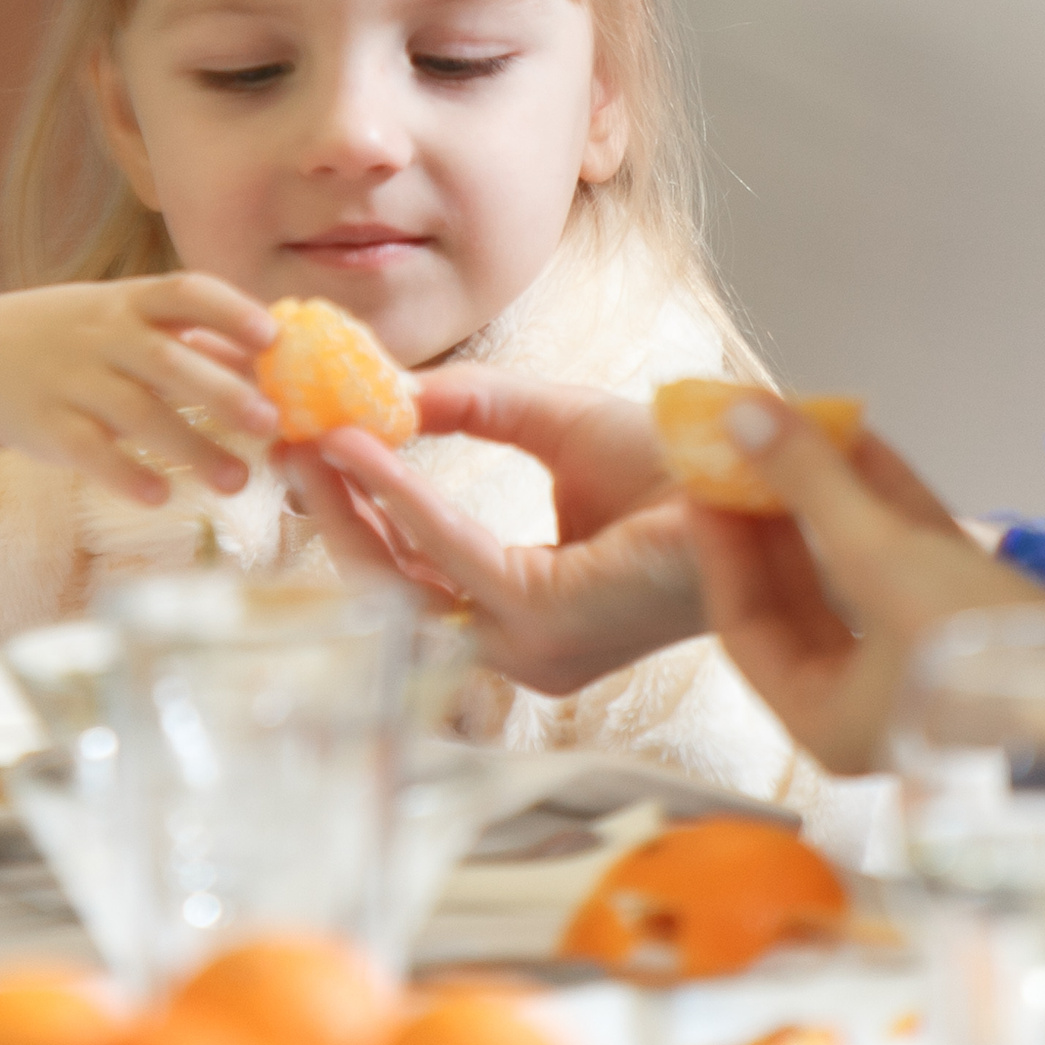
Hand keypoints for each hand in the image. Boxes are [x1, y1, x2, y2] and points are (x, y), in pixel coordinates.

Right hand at [0, 274, 278, 503]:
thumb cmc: (84, 340)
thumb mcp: (130, 320)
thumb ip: (199, 338)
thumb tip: (283, 358)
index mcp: (132, 302)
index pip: (186, 293)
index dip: (231, 311)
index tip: (274, 336)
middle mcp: (102, 336)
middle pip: (168, 362)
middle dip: (222, 393)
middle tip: (271, 424)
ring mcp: (70, 380)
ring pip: (135, 414)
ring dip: (190, 448)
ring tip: (237, 482)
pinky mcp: (45, 425)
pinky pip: (87, 451)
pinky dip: (124, 474)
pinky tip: (162, 496)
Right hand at [280, 368, 702, 693]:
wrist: (756, 475)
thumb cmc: (678, 467)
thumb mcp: (553, 425)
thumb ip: (474, 410)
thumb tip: (392, 396)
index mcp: (523, 616)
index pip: (412, 575)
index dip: (353, 513)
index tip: (309, 449)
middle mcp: (521, 648)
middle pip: (388, 591)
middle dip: (332, 514)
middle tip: (288, 444)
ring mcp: (532, 643)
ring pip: (403, 581)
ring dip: (350, 505)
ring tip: (313, 439)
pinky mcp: (547, 616)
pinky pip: (449, 554)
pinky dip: (401, 499)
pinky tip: (364, 450)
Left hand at [689, 399, 1044, 773]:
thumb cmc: (982, 653)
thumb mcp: (883, 561)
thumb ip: (811, 485)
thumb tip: (742, 414)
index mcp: (824, 720)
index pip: (744, 624)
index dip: (721, 545)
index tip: (704, 476)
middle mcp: (868, 701)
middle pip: (799, 595)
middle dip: (776, 514)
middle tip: (745, 445)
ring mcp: (925, 664)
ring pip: (858, 569)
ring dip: (834, 495)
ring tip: (804, 422)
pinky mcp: (976, 624)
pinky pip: (913, 558)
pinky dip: (890, 502)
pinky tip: (866, 438)